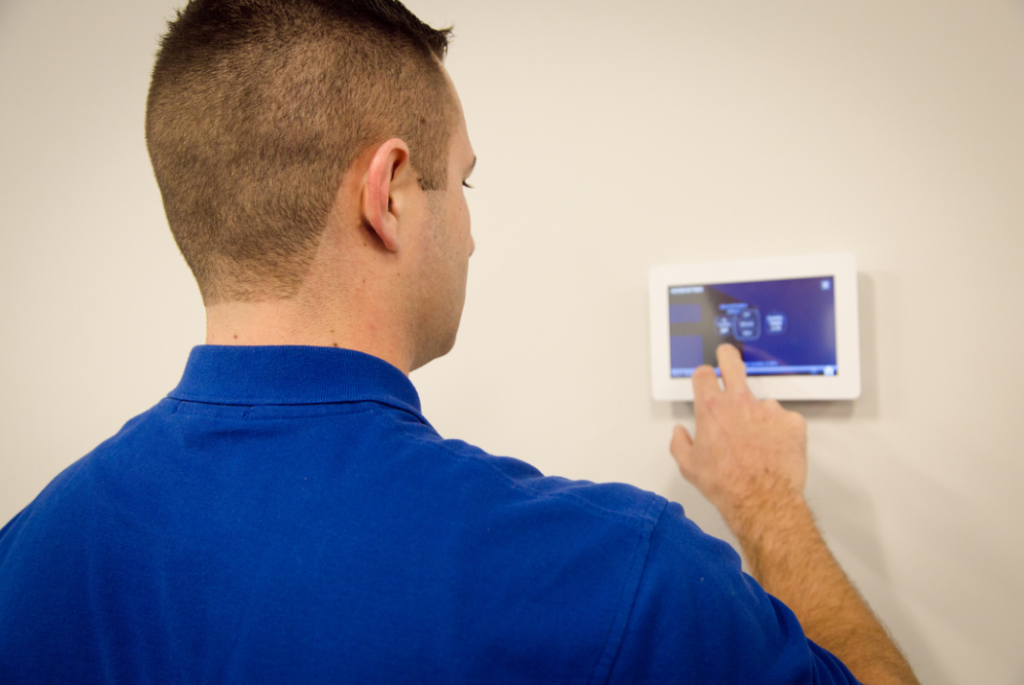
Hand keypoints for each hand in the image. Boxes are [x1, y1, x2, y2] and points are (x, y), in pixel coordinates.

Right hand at [670, 344, 807, 532]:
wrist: (762, 500)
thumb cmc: (728, 485)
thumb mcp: (689, 466)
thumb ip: (680, 443)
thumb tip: (679, 434)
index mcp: (712, 409)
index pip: (704, 375)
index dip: (703, 374)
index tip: (705, 376)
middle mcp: (740, 402)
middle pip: (732, 363)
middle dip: (727, 356)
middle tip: (727, 356)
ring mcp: (768, 409)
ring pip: (761, 402)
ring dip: (758, 415)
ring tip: (758, 442)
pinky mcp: (792, 421)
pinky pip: (784, 419)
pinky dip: (780, 431)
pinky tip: (774, 447)